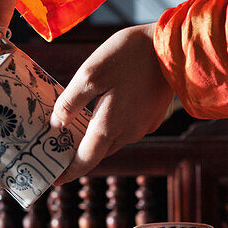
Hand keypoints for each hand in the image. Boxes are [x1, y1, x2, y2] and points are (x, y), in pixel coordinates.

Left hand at [50, 23, 175, 184]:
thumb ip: (70, 102)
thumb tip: (56, 124)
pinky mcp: (153, 117)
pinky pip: (128, 127)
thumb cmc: (129, 56)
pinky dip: (114, 124)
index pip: (84, 161)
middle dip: (79, 154)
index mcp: (108, 127)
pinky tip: (107, 107)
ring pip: (113, 139)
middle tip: (59, 148)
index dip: (68, 172)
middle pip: (98, 151)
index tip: (54, 180)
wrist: (173, 47)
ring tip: (80, 125)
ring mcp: (143, 127)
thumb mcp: (90, 73)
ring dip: (97, 136)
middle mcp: (127, 134)